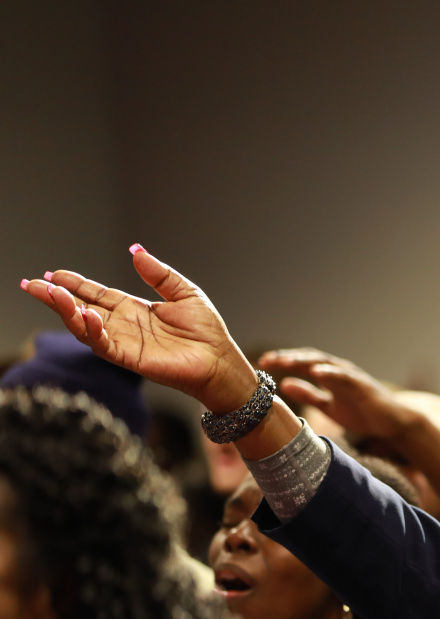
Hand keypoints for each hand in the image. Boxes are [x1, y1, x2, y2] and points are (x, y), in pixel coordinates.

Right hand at [19, 246, 255, 411]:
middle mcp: (124, 325)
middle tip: (33, 284)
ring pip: (85, 326)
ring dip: (66, 311)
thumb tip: (136, 251)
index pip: (97, 294)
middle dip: (56, 297)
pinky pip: (103, 345)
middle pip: (82, 308)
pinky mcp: (130, 358)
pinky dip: (91, 331)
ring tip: (50, 294)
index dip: (76, 284)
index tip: (54, 274)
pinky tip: (85, 315)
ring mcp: (124, 342)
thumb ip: (159, 274)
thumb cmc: (207, 331)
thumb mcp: (184, 292)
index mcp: (134, 309)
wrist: (220, 359)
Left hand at [259, 348, 414, 439]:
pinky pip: (344, 376)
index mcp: (328, 375)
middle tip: (267, 360)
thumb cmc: (362, 413)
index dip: (282, 362)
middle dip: (288, 358)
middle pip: (309, 358)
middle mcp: (338, 371)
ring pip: (324, 362)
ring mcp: (351, 376)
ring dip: (304, 360)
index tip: (262, 364)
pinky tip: (315, 371)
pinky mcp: (363, 385)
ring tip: (285, 361)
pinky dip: (329, 372)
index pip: (302, 363)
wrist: (392, 424)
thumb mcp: (329, 406)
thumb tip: (284, 385)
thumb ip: (309, 395)